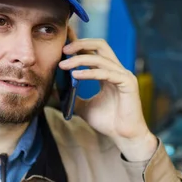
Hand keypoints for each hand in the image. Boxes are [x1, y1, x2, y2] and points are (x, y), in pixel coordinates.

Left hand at [58, 28, 156, 160]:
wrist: (123, 137)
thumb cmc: (108, 122)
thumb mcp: (83, 107)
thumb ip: (72, 96)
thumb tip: (54, 89)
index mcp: (109, 72)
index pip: (94, 51)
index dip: (79, 44)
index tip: (61, 45)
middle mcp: (117, 70)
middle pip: (100, 45)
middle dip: (81, 44)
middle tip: (63, 49)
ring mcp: (124, 75)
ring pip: (100, 58)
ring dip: (80, 59)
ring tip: (63, 65)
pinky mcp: (128, 83)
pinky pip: (106, 73)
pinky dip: (89, 72)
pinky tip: (75, 75)